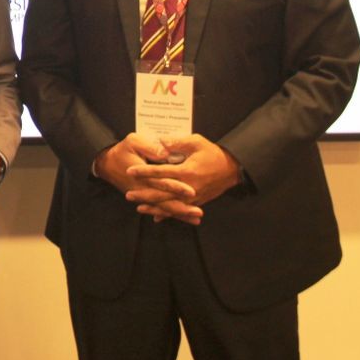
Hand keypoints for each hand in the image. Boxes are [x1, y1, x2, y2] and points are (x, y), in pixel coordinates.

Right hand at [94, 133, 201, 224]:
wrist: (107, 164)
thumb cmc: (122, 150)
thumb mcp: (133, 141)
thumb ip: (149, 146)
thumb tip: (165, 152)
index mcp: (143, 175)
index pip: (162, 182)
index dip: (176, 187)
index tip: (191, 191)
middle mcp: (144, 189)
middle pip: (165, 202)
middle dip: (182, 208)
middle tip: (198, 213)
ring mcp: (144, 196)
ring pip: (163, 208)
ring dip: (180, 214)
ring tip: (196, 219)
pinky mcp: (145, 198)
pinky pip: (160, 208)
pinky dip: (172, 214)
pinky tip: (185, 218)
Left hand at [126, 134, 240, 218]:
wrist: (231, 169)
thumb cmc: (213, 153)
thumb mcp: (196, 142)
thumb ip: (177, 142)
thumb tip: (160, 141)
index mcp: (186, 171)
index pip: (160, 172)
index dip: (144, 171)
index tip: (130, 170)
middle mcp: (188, 187)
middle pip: (162, 193)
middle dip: (144, 194)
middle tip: (128, 194)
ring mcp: (193, 197)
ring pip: (169, 205)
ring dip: (153, 207)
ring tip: (138, 207)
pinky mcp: (196, 202)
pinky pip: (179, 210)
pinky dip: (167, 214)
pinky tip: (156, 217)